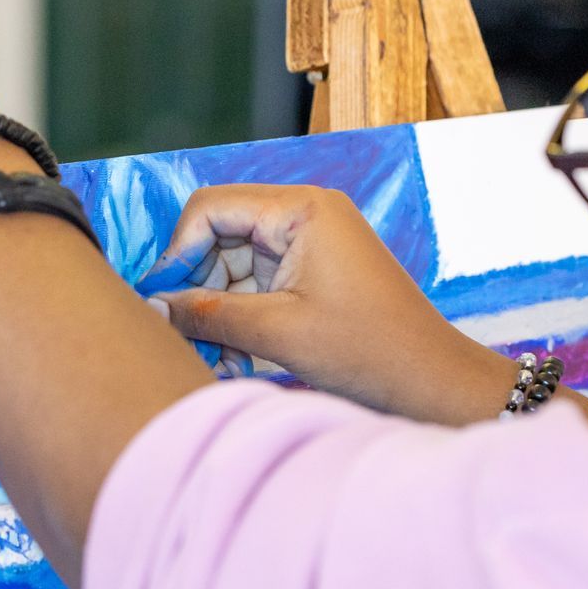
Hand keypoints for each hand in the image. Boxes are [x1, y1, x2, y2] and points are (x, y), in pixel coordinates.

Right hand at [139, 185, 514, 423]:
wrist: (432, 381)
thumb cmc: (370, 350)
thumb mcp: (277, 332)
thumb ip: (208, 315)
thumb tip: (155, 307)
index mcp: (302, 210)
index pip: (211, 208)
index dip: (177, 251)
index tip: (160, 299)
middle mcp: (307, 214)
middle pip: (220, 234)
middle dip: (198, 286)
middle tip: (184, 336)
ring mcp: (313, 242)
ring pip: (236, 264)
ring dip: (218, 309)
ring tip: (218, 359)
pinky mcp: (316, 271)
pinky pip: (260, 283)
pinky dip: (242, 316)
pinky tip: (237, 358)